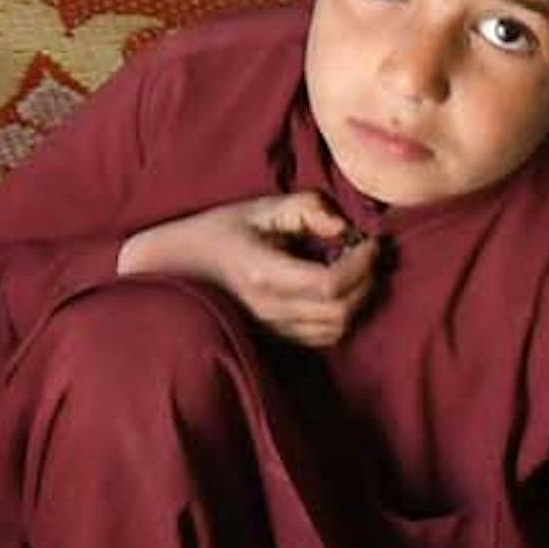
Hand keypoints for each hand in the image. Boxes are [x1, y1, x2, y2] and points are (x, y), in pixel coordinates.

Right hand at [122, 192, 381, 348]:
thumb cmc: (220, 232)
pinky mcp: (275, 339)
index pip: (330, 286)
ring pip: (335, 330)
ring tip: (356, 270)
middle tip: (369, 254)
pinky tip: (338, 290)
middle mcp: (269, 310)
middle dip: (367, 283)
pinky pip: (322, 338)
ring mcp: (271, 330)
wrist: (177, 267)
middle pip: (340, 313)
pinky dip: (342, 316)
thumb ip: (306, 209)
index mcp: (264, 274)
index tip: (371, 241)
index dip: (361, 266)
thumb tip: (345, 227)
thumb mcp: (260, 208)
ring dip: (358, 301)